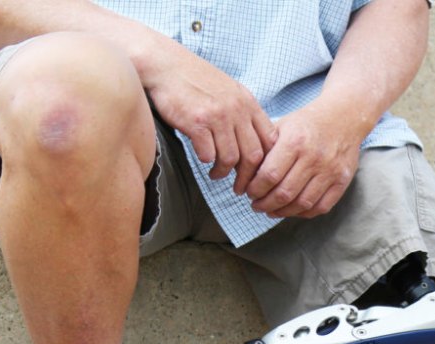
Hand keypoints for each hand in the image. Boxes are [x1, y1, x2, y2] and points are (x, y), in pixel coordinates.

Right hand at [143, 48, 276, 192]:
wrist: (164, 65)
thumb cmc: (194, 79)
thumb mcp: (228, 90)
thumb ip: (242, 112)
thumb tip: (251, 142)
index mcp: (247, 102)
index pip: (270, 140)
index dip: (266, 162)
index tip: (257, 174)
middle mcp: (236, 109)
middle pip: (254, 155)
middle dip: (248, 177)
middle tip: (239, 187)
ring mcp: (217, 116)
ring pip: (231, 158)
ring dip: (223, 172)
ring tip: (216, 174)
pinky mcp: (196, 122)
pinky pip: (208, 154)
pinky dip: (206, 161)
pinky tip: (202, 159)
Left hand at [245, 102, 362, 218]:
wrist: (343, 117)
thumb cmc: (306, 123)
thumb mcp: (282, 126)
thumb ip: (265, 148)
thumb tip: (245, 174)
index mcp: (295, 141)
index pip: (269, 175)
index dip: (255, 189)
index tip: (248, 192)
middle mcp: (314, 157)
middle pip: (284, 193)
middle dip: (265, 204)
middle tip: (256, 205)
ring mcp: (330, 170)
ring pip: (302, 204)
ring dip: (282, 212)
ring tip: (271, 210)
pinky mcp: (342, 181)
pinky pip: (321, 207)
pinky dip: (303, 213)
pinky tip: (291, 210)